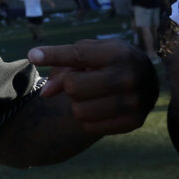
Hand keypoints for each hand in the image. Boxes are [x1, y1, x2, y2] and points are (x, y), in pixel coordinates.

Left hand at [28, 39, 157, 135]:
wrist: (147, 79)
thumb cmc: (110, 61)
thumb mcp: (91, 52)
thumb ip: (65, 64)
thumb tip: (46, 93)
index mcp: (118, 53)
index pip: (77, 56)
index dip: (52, 55)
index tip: (31, 55)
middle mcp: (129, 77)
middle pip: (74, 87)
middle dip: (70, 84)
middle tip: (81, 79)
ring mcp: (134, 102)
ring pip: (79, 111)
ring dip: (77, 103)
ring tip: (91, 93)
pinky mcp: (133, 122)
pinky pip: (89, 126)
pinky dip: (87, 118)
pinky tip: (99, 106)